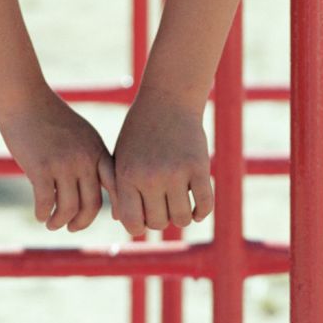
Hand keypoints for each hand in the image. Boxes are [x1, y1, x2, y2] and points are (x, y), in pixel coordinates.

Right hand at [0, 87, 114, 232]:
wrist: (24, 98)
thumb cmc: (49, 117)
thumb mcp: (80, 133)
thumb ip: (90, 157)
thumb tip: (95, 189)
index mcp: (96, 149)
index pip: (116, 186)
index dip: (118, 207)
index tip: (113, 219)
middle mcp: (84, 158)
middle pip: (92, 205)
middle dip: (82, 222)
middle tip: (72, 226)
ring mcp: (63, 164)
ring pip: (69, 209)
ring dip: (60, 222)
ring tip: (51, 223)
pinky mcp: (41, 168)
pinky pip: (46, 204)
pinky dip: (42, 214)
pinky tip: (39, 214)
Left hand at [111, 94, 213, 236]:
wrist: (168, 98)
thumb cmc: (140, 130)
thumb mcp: (122, 154)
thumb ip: (117, 186)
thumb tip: (117, 220)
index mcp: (126, 174)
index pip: (132, 223)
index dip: (139, 224)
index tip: (145, 213)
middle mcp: (150, 176)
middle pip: (159, 223)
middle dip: (161, 217)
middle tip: (163, 202)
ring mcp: (175, 172)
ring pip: (182, 219)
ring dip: (182, 215)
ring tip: (178, 200)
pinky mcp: (199, 167)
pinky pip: (204, 206)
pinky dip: (201, 211)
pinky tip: (196, 204)